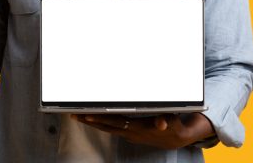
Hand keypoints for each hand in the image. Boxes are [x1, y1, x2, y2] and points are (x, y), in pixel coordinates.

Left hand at [73, 113, 214, 149]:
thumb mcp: (172, 121)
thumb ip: (166, 120)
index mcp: (137, 128)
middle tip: (75, 115)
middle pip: (106, 126)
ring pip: (106, 128)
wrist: (176, 138)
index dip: (102, 119)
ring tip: (79, 116)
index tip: (89, 114)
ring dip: (92, 123)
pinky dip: (101, 123)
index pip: (115, 122)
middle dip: (90, 120)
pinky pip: (111, 128)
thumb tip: (162, 122)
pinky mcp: (128, 133)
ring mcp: (128, 134)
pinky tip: (94, 119)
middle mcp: (130, 132)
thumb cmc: (173, 125)